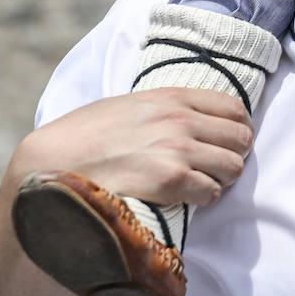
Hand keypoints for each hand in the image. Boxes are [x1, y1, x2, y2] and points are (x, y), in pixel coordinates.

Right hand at [6, 88, 253, 210]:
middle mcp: (180, 118)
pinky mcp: (169, 180)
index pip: (234, 108)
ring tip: (201, 184)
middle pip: (240, 138)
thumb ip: (164, 108)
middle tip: (217, 168)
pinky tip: (186, 199)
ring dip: (221, 179)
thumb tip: (193, 117)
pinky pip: (212, 192)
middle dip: (233, 156)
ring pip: (232, 167)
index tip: (230, 143)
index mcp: (172, 96)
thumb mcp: (130, 106)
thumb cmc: (88, 136)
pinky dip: (204, 199)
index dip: (239, 128)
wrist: (54, 163)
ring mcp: (177, 148)